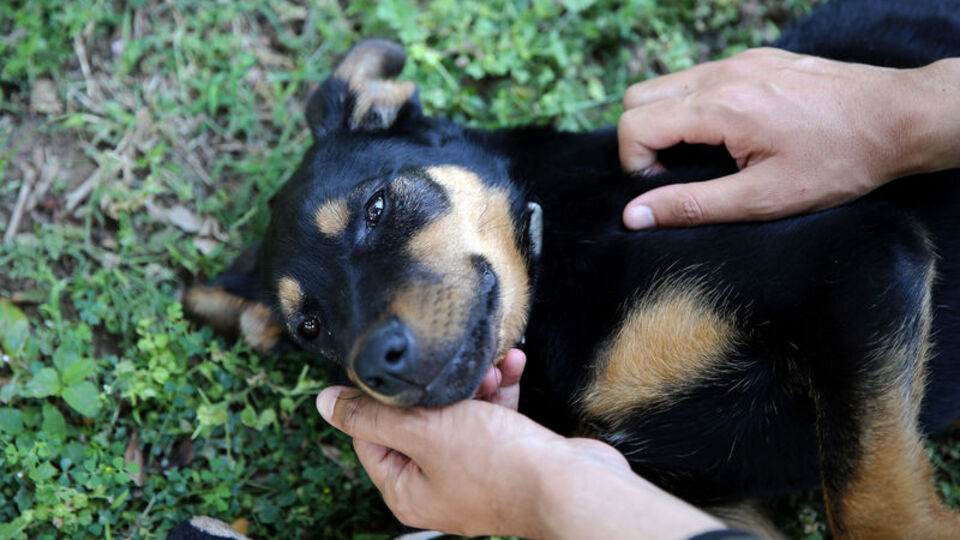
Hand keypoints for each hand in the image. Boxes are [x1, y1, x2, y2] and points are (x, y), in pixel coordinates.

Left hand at [316, 349, 721, 538]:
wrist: (572, 485)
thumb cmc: (500, 466)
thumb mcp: (426, 431)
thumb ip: (374, 414)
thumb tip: (324, 403)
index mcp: (407, 489)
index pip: (371, 435)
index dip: (380, 397)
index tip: (394, 366)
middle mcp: (437, 484)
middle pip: (418, 420)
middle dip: (436, 385)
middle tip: (449, 365)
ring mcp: (474, 470)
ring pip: (459, 413)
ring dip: (474, 381)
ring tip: (489, 364)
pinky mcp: (506, 455)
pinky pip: (492, 415)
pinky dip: (500, 390)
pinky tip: (512, 365)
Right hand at [618, 48, 959, 228]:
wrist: (899, 118)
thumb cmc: (839, 161)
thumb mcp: (764, 198)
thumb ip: (692, 205)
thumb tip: (635, 215)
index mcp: (721, 107)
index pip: (635, 123)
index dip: (636, 164)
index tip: (665, 187)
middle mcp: (723, 74)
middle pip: (639, 96)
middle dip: (642, 138)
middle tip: (675, 172)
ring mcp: (740, 60)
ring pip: (667, 83)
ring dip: (667, 121)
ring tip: (704, 155)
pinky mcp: (757, 59)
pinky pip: (700, 76)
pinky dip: (694, 105)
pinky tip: (730, 133)